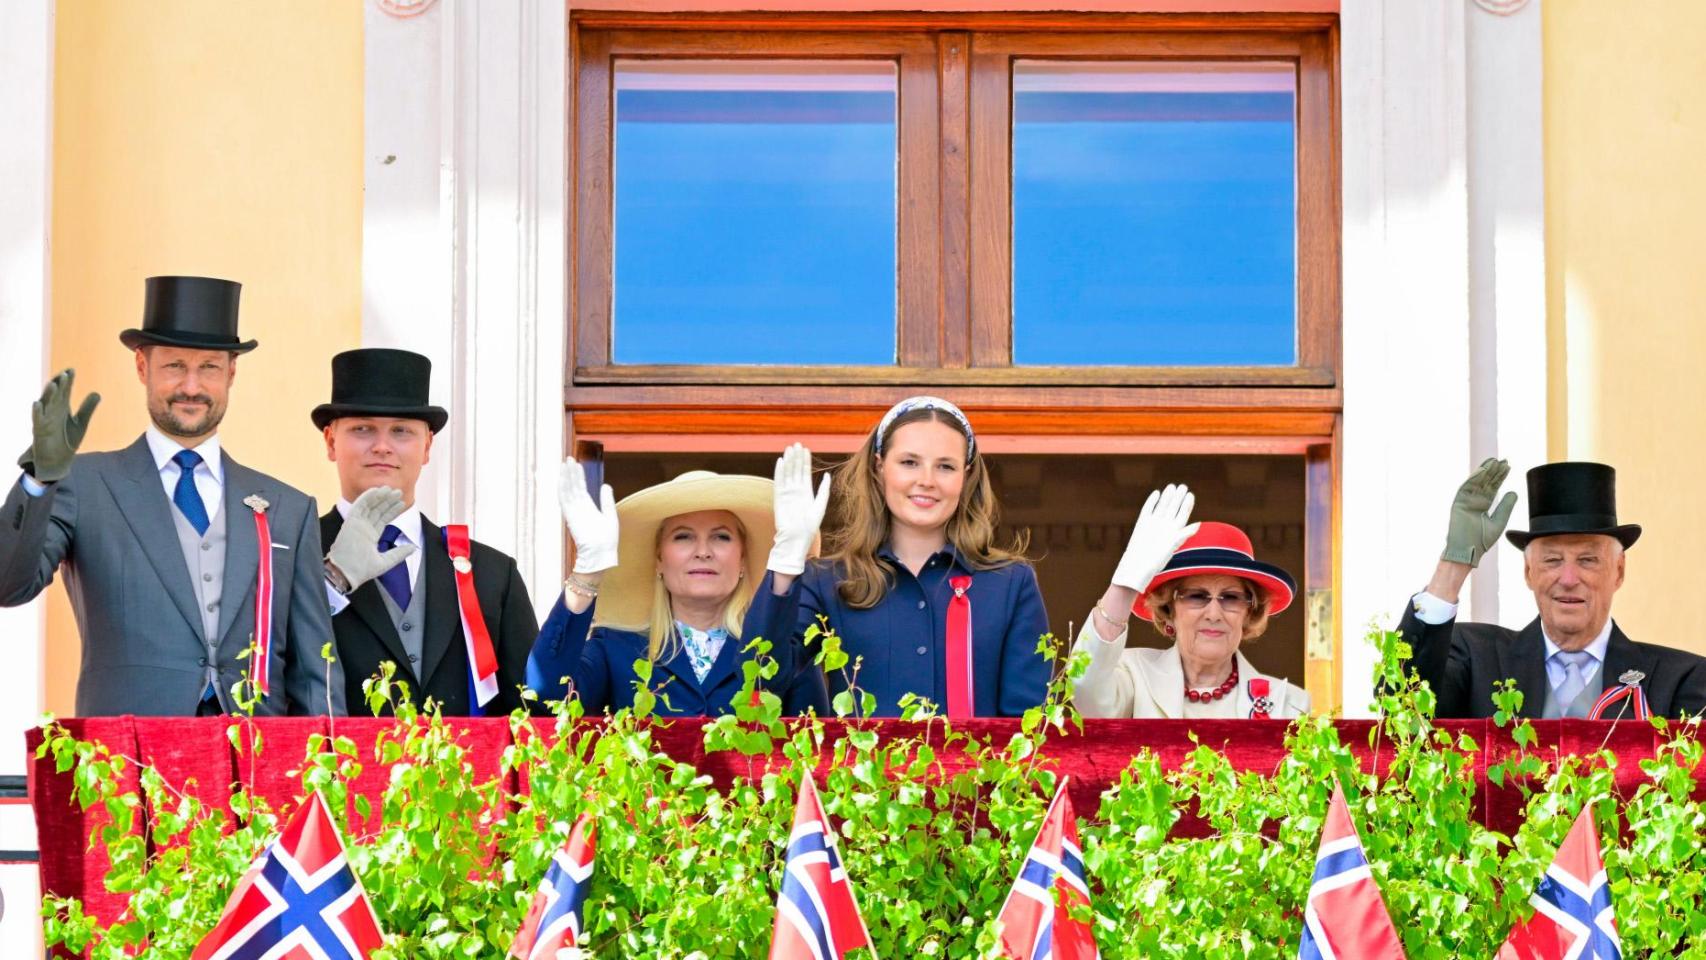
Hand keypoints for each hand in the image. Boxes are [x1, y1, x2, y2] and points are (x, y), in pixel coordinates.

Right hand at [19, 370, 99, 482]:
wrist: (57, 461)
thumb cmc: (66, 440)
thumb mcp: (81, 423)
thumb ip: (87, 409)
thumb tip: (97, 393)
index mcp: (62, 408)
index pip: (65, 391)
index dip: (68, 381)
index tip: (72, 370)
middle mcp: (52, 411)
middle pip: (55, 395)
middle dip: (59, 384)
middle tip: (65, 374)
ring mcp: (45, 420)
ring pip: (45, 404)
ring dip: (48, 394)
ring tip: (53, 384)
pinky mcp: (39, 431)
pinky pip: (37, 420)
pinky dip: (37, 412)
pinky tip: (37, 403)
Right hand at [326, 486, 413, 590]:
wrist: (346, 574)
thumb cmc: (362, 570)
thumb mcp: (386, 561)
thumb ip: (399, 553)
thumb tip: (414, 547)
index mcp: (371, 536)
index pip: (383, 519)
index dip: (392, 510)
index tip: (402, 503)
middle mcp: (364, 528)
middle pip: (377, 510)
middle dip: (388, 501)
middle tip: (398, 492)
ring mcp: (357, 524)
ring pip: (369, 506)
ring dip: (379, 497)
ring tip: (391, 489)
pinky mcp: (350, 522)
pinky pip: (359, 506)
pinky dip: (367, 497)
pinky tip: (376, 491)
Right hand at [559, 459, 617, 574]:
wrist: (601, 553)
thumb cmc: (607, 539)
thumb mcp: (610, 515)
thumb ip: (607, 500)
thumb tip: (605, 485)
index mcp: (588, 507)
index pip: (581, 488)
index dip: (578, 476)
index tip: (577, 464)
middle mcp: (579, 507)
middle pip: (573, 486)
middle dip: (570, 472)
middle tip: (568, 458)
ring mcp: (574, 511)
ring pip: (568, 490)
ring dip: (566, 476)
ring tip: (566, 463)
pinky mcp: (571, 515)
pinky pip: (565, 499)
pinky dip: (563, 487)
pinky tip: (562, 477)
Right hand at [768, 443, 830, 574]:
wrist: (797, 538)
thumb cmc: (810, 525)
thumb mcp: (820, 505)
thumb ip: (824, 490)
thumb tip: (828, 475)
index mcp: (806, 492)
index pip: (805, 473)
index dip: (805, 461)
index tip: (806, 449)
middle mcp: (796, 491)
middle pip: (796, 470)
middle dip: (796, 457)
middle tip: (797, 444)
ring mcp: (787, 493)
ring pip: (787, 473)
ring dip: (788, 461)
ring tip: (789, 449)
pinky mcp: (779, 498)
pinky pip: (779, 482)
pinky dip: (779, 471)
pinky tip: (781, 461)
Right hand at [1112, 484, 1199, 592]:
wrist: (1137, 565)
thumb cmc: (1156, 560)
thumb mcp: (1172, 545)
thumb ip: (1184, 533)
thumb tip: (1198, 524)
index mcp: (1174, 532)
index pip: (1183, 514)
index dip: (1187, 505)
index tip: (1190, 495)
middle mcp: (1165, 526)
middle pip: (1173, 508)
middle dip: (1178, 498)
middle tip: (1182, 487)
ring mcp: (1153, 523)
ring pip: (1162, 506)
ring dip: (1167, 497)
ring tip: (1171, 487)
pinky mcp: (1142, 523)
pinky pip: (1148, 509)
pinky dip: (1152, 501)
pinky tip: (1156, 493)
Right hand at [1441, 457, 1517, 566]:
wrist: (1468, 550)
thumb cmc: (1482, 540)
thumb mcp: (1499, 521)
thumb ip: (1505, 507)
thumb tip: (1513, 492)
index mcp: (1484, 505)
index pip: (1493, 487)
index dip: (1500, 477)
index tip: (1507, 466)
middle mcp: (1475, 501)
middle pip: (1485, 482)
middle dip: (1494, 471)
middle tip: (1503, 460)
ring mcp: (1466, 501)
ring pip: (1476, 482)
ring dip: (1484, 471)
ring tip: (1494, 461)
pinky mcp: (1458, 503)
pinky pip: (1466, 488)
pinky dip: (1474, 478)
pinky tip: (1482, 470)